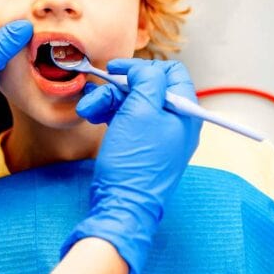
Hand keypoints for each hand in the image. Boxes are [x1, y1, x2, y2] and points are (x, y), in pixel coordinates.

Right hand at [65, 59, 201, 273]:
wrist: (122, 205)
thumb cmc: (136, 161)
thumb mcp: (142, 110)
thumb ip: (147, 80)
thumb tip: (142, 70)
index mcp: (185, 112)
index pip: (172, 72)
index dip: (142, 67)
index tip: (116, 69)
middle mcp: (176, 122)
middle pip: (147, 87)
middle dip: (118, 87)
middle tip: (97, 93)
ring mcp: (158, 135)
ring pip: (131, 102)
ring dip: (106, 100)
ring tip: (87, 111)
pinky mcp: (140, 146)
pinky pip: (125, 119)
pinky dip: (108, 114)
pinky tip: (92, 118)